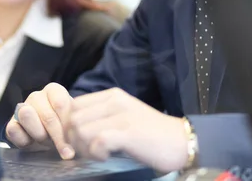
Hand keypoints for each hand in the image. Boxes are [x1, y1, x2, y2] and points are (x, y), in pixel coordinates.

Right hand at [5, 83, 75, 159]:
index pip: (61, 104)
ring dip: (39, 135)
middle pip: (47, 115)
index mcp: (54, 91)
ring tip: (47, 142)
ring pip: (27, 116)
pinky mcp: (11, 123)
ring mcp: (22, 107)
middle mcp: (37, 96)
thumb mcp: (72, 124)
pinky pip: (13, 129)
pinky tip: (32, 143)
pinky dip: (23, 140)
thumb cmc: (63, 129)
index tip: (75, 140)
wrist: (49, 140)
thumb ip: (74, 125)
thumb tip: (74, 137)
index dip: (68, 124)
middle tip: (65, 150)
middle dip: (57, 137)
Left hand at [65, 88, 188, 172]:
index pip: (74, 105)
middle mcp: (114, 101)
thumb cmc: (151, 135)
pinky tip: (107, 157)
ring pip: (81, 130)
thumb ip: (101, 118)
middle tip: (86, 152)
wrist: (182, 141)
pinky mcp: (128, 132)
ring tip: (98, 155)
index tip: (77, 142)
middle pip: (73, 119)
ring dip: (84, 148)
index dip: (69, 126)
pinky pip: (97, 141)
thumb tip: (73, 129)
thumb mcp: (123, 117)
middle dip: (73, 140)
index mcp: (112, 95)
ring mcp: (122, 115)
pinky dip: (96, 153)